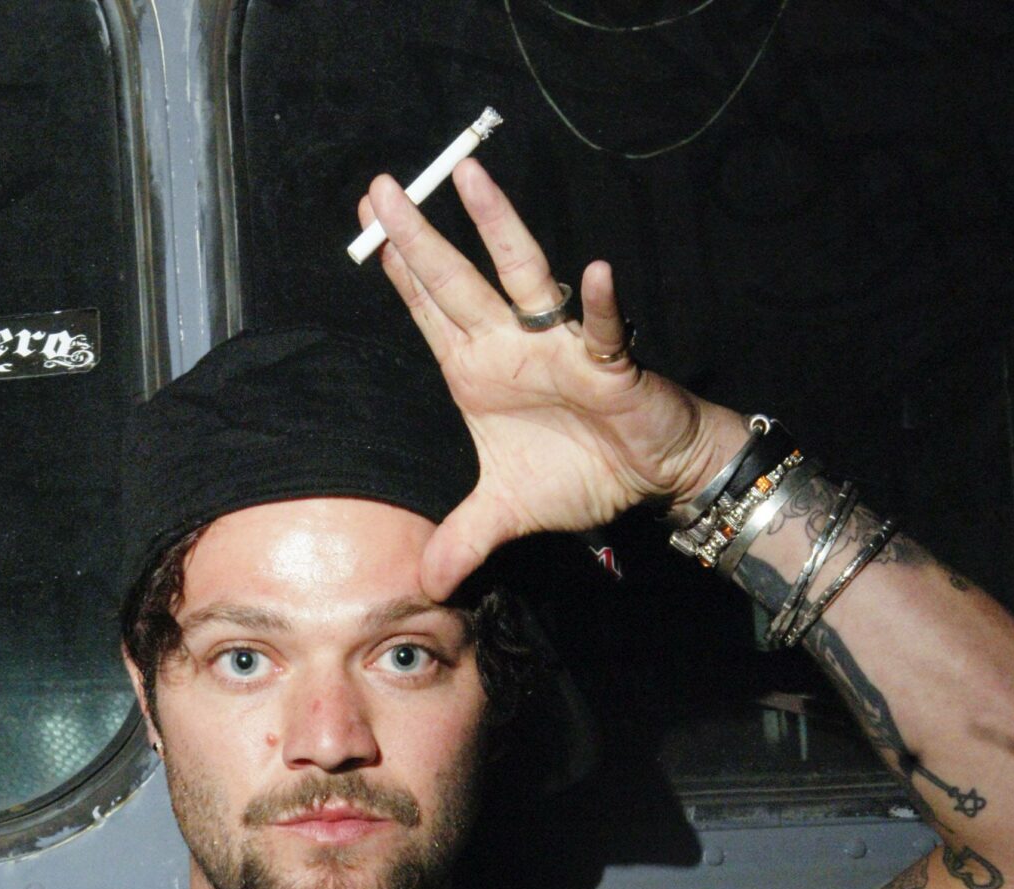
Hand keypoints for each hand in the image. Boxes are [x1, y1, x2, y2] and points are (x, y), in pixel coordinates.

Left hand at [362, 156, 745, 596]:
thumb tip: (426, 584)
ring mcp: (558, 347)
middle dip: (418, 236)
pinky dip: (598, 306)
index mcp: (479, 371)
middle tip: (379, 187)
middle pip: (456, 282)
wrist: (649, 477)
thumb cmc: (580, 473)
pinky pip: (603, 331)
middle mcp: (512, 347)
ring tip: (469, 179)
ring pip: (523, 276)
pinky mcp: (608, 365)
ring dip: (497, 228)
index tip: (364, 228)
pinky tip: (594, 274)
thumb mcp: (505, 514)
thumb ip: (462, 539)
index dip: (399, 273)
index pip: (430, 313)